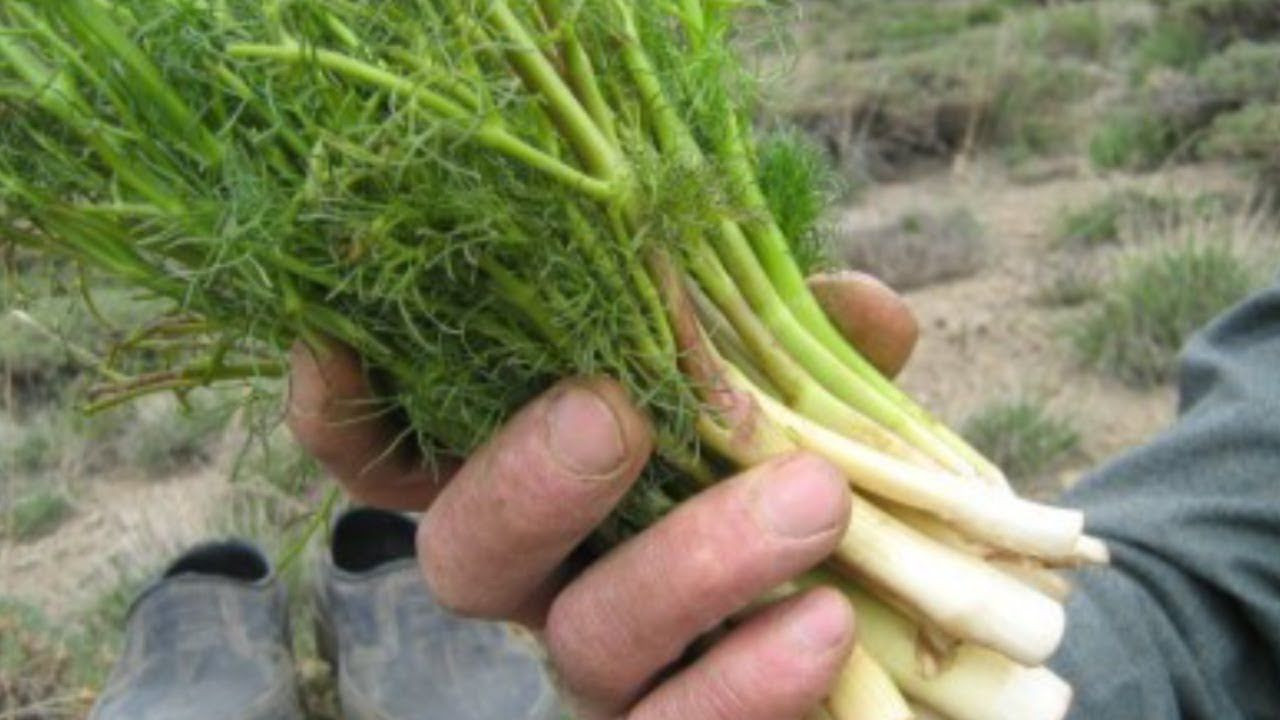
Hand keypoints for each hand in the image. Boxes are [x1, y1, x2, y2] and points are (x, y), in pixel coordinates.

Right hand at [288, 271, 917, 719]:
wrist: (892, 635)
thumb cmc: (805, 489)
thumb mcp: (807, 410)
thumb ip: (810, 359)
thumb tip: (852, 306)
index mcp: (540, 481)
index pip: (398, 461)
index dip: (349, 412)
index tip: (341, 336)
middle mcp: (546, 584)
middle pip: (465, 556)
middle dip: (524, 482)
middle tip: (610, 414)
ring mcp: (605, 675)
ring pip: (586, 642)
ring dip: (687, 564)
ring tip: (813, 497)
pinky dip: (744, 682)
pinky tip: (819, 624)